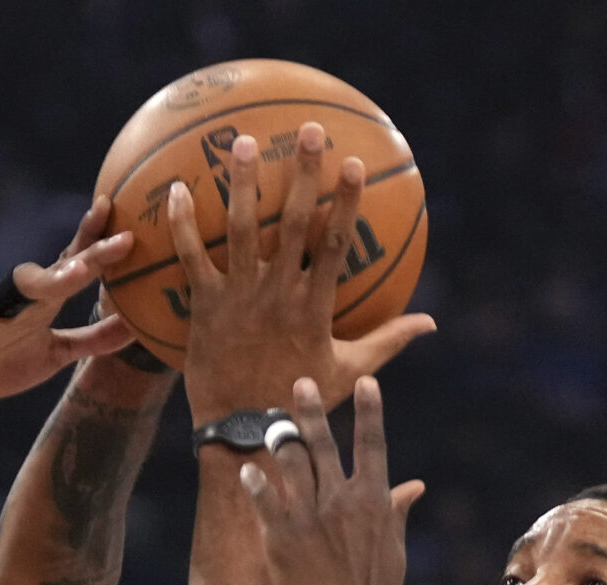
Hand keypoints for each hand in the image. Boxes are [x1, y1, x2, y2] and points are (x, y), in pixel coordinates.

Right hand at [0, 198, 139, 398]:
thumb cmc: (0, 358)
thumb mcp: (54, 354)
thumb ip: (93, 341)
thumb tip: (137, 328)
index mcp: (41, 303)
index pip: (73, 265)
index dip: (99, 247)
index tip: (131, 228)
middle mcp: (17, 301)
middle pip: (56, 273)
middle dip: (88, 255)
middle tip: (123, 240)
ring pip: (15, 294)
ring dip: (43, 283)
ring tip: (75, 274)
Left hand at [170, 124, 435, 423]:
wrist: (244, 432)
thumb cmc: (300, 402)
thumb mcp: (351, 373)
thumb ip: (389, 341)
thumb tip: (431, 323)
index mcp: (315, 306)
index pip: (336, 244)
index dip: (346, 202)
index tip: (355, 164)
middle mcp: (279, 294)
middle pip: (292, 223)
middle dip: (302, 173)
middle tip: (308, 129)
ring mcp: (240, 299)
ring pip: (241, 229)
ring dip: (240, 183)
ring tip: (240, 141)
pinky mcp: (205, 308)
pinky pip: (191, 258)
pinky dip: (183, 223)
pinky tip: (176, 187)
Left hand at [239, 376, 424, 584]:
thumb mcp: (393, 548)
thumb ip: (397, 509)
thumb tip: (414, 486)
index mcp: (373, 499)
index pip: (373, 444)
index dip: (370, 411)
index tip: (367, 381)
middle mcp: (342, 500)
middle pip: (323, 444)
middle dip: (311, 411)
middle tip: (301, 383)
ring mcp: (311, 516)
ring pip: (291, 463)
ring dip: (279, 439)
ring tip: (270, 422)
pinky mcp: (283, 537)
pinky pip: (265, 500)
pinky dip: (256, 484)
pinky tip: (246, 470)